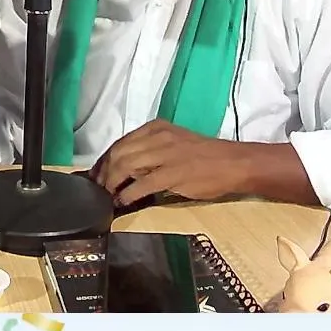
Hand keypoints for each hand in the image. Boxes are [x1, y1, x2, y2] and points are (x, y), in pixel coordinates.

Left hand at [91, 119, 242, 204]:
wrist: (235, 163)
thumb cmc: (205, 157)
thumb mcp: (174, 144)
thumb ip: (150, 151)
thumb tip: (125, 169)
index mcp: (156, 128)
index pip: (120, 142)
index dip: (104, 160)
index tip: (95, 175)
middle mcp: (158, 137)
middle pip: (118, 153)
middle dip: (104, 172)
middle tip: (98, 188)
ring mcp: (166, 154)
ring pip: (126, 165)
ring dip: (112, 183)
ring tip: (108, 195)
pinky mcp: (174, 173)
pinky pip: (142, 183)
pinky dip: (128, 193)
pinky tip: (123, 201)